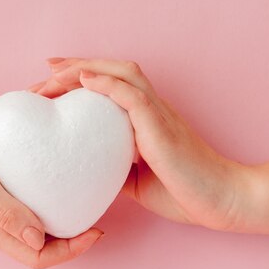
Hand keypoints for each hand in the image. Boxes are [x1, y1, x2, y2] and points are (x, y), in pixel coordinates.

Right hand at [0, 116, 102, 268]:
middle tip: (96, 215)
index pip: (38, 256)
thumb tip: (39, 239)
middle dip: (72, 239)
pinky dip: (44, 200)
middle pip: (40, 247)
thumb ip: (4, 210)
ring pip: (33, 228)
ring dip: (59, 220)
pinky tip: (55, 180)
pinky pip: (24, 206)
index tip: (96, 229)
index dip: (71, 250)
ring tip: (83, 199)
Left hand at [28, 58, 258, 231]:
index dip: (82, 76)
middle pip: (113, 71)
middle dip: (76, 66)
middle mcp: (152, 109)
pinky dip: (108, 85)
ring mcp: (159, 115)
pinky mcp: (163, 128)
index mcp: (147, 119)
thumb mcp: (138, 180)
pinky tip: (86, 80)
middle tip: (45, 70)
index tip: (50, 79)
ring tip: (55, 72)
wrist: (224, 202)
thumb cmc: (186, 192)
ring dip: (86, 69)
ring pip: (123, 74)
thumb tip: (87, 167)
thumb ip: (115, 167)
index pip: (112, 85)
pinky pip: (134, 97)